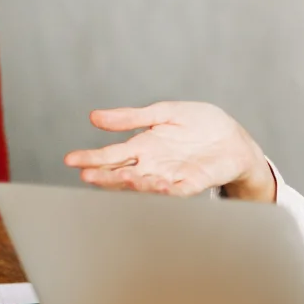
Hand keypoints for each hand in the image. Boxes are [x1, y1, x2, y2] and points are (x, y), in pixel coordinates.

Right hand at [63, 102, 275, 200]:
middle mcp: (153, 165)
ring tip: (120, 179)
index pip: (111, 155)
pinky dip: (168, 190)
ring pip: (146, 184)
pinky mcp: (194, 181)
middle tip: (87, 176)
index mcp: (143, 147)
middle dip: (105, 175)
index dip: (91, 158)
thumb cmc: (199, 125)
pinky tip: (158, 186)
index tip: (71, 160)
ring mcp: (172, 175)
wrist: (232, 137)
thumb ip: (132, 117)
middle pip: (123, 173)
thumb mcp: (164, 113)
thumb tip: (94, 116)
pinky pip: (178, 189)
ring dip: (133, 183)